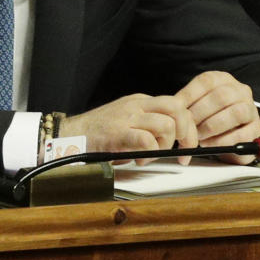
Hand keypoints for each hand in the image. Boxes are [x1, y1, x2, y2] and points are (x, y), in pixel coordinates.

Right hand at [59, 93, 197, 164]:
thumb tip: (176, 138)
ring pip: (167, 125)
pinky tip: (138, 158)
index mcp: (140, 101)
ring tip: (150, 156)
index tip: (188, 146)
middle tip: (182, 151)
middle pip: (178, 109)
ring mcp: (127, 118)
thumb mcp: (127, 119)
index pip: (178, 105)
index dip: (189, 127)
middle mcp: (136, 105)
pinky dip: (150, 153)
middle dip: (187, 133)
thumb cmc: (99, 132)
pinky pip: (147, 140)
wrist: (70, 134)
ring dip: (165, 146)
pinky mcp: (118, 133)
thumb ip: (148, 122)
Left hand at [175, 71, 259, 164]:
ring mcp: (251, 109)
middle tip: (187, 126)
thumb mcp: (198, 102)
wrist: (233, 130)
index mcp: (222, 79)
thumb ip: (186, 103)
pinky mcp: (257, 130)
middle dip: (200, 113)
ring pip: (235, 113)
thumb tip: (170, 108)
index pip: (206, 81)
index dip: (189, 95)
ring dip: (212, 126)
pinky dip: (223, 141)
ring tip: (198, 136)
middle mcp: (240, 91)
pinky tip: (210, 144)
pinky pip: (243, 134)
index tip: (176, 109)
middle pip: (221, 97)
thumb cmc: (209, 114)